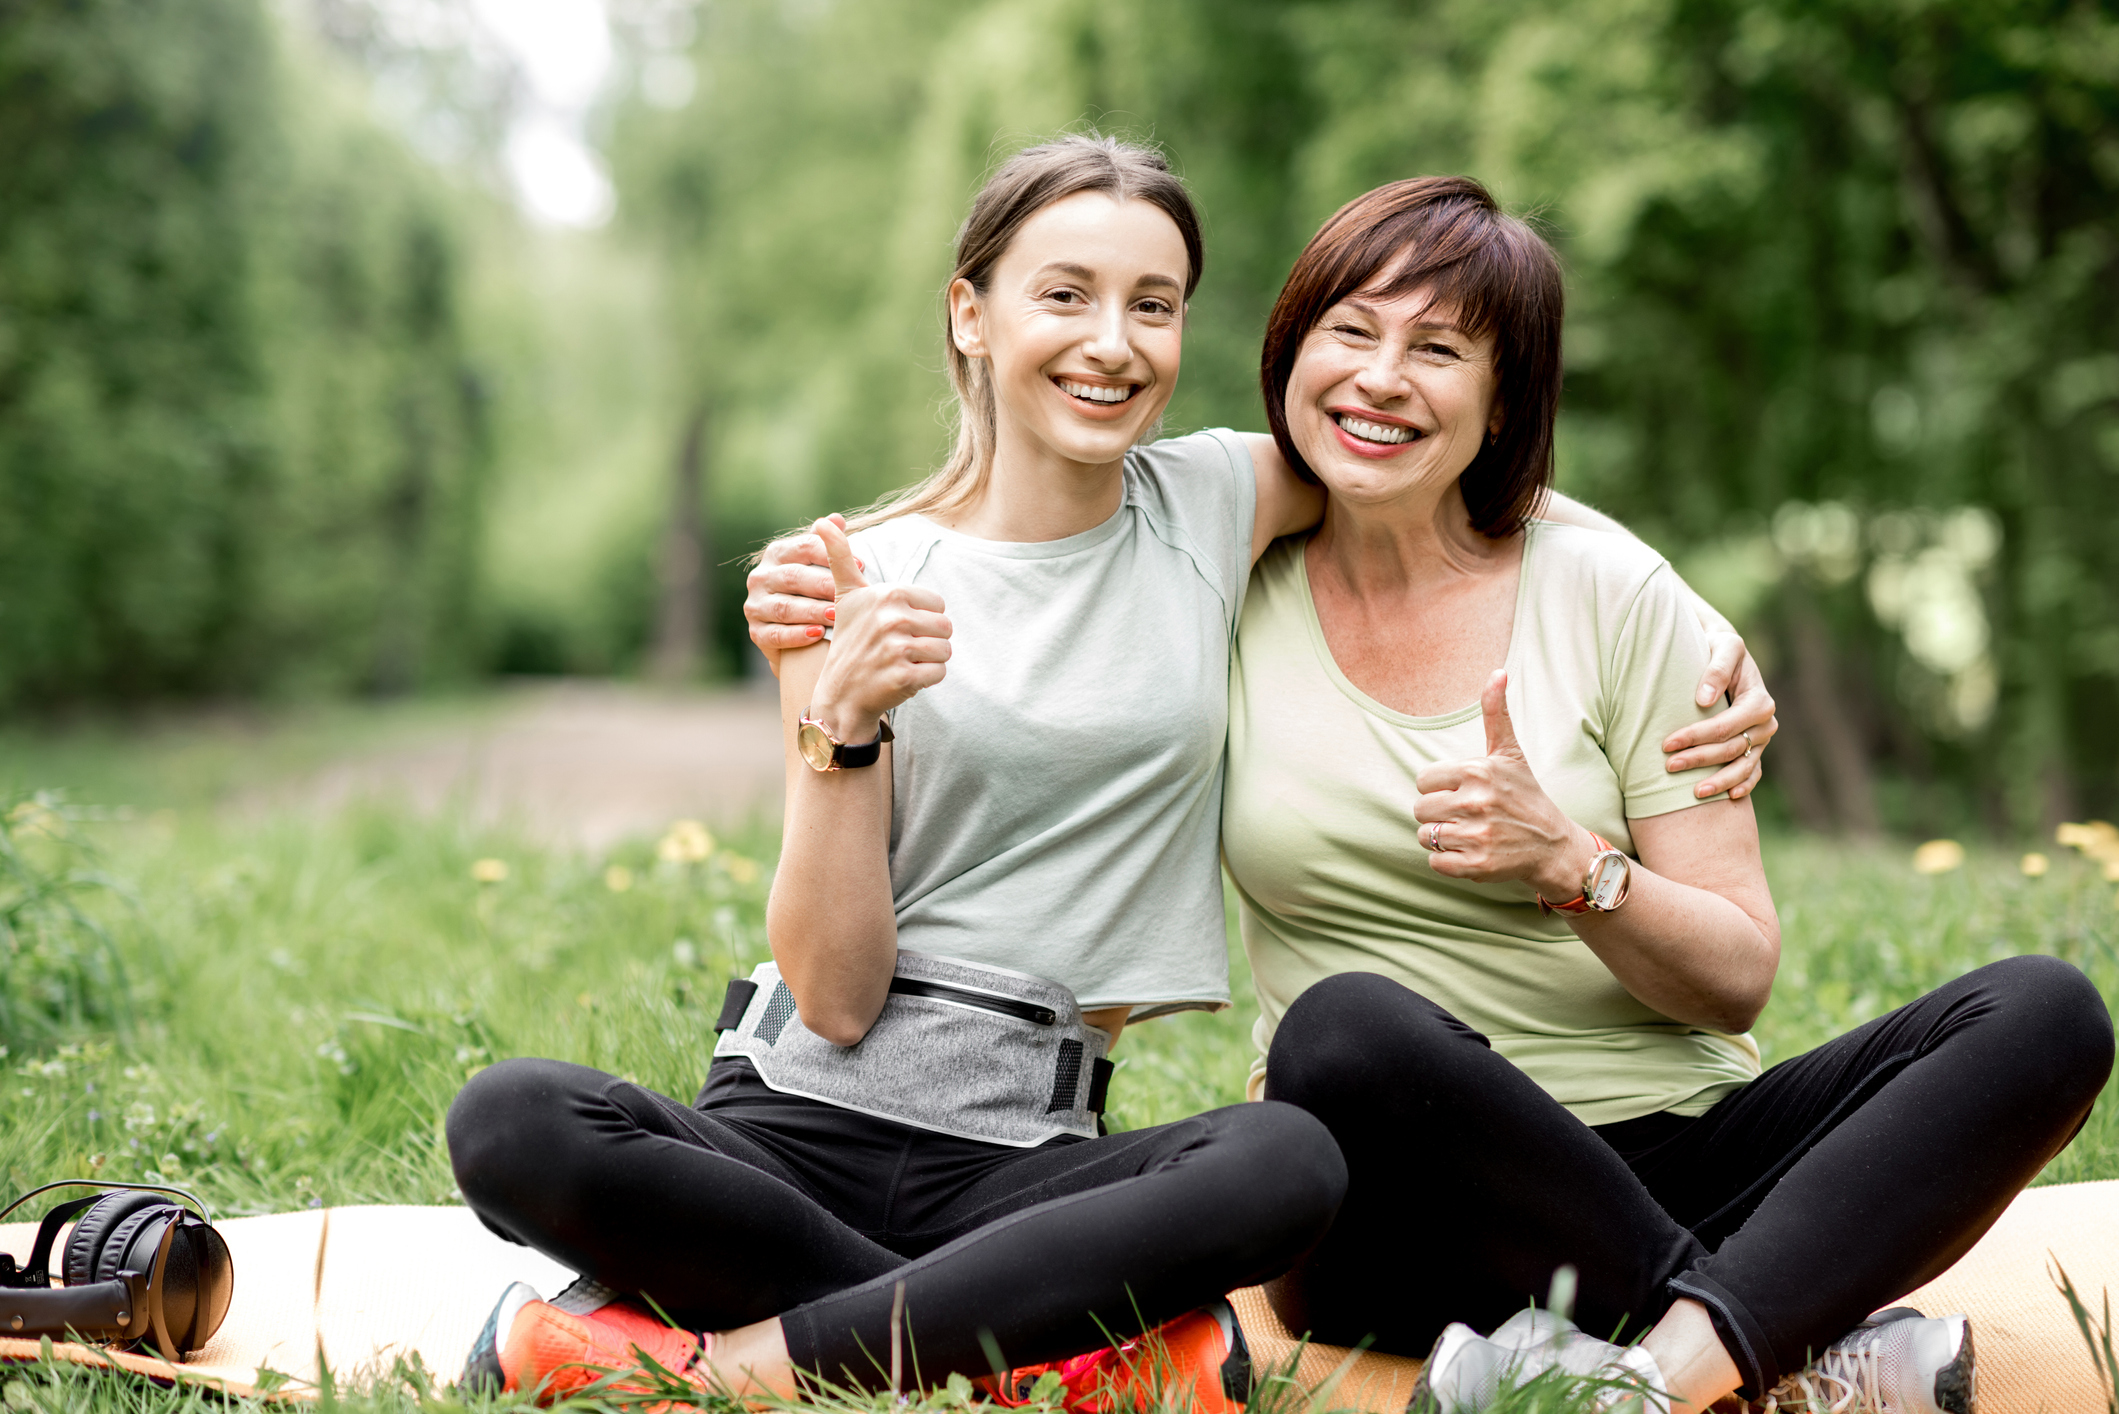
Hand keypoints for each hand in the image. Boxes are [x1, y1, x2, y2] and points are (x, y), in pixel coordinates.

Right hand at [744, 519, 853, 671]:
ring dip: (812, 611)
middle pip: (794, 577)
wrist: (794, 634)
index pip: (804, 547)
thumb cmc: (812, 591)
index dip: (832, 554)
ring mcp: (755, 605)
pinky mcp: (755, 632)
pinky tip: (818, 635)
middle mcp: (761, 576)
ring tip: (837, 616)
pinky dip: (797, 635)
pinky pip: (775, 634)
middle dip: (824, 586)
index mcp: (777, 553)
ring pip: (784, 607)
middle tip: (850, 595)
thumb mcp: (818, 566)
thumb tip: (836, 519)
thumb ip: (826, 544)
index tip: (862, 565)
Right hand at [806, 517, 949, 741]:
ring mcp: (897, 649)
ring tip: (901, 663)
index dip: (922, 619)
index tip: (895, 629)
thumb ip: (840, 557)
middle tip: (899, 650)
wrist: (839, 694)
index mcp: (887, 594)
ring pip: (946, 650)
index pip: (938, 604)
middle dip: (929, 641)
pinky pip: (939, 674)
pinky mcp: (904, 677)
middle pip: (946, 627)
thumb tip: (824, 520)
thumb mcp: (845, 597)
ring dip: (929, 661)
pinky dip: (926, 680)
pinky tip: (902, 679)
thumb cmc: (850, 643)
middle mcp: (892, 618)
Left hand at [1414, 671, 1594, 898]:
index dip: (1438, 788)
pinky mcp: (1478, 865)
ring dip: (1441, 838)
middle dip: (1437, 814)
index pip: (1423, 781)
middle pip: (1420, 810)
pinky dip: (1447, 861)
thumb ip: (1497, 714)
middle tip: (1465, 815)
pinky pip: (1435, 862)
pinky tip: (1470, 851)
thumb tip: (1498, 672)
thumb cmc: (1524, 795)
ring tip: (1468, 833)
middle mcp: (1476, 802)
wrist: (1552, 844)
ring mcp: (1477, 835)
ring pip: (1425, 837)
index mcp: (1477, 771)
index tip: (1461, 792)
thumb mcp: (1510, 753)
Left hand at [1662, 631, 1776, 800]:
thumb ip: (1716, 669)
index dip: (1697, 737)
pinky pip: (1753, 772)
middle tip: (1669, 766)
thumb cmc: (1719, 647)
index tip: (1667, 744)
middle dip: (1700, 760)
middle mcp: (1765, 723)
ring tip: (1694, 793)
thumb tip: (1704, 700)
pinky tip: (1729, 797)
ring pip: (1743, 766)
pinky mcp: (1756, 748)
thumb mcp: (1722, 646)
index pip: (1725, 726)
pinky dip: (1743, 785)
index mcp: (1758, 700)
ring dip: (1719, 781)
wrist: (1725, 654)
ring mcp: (1761, 739)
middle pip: (1731, 749)